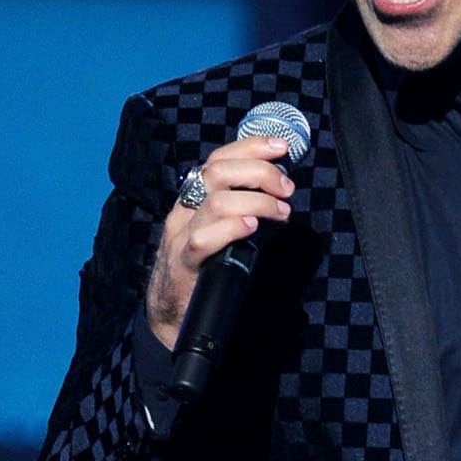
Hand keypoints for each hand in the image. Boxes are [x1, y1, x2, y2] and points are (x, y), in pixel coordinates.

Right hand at [145, 134, 294, 348]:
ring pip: (216, 202)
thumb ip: (242, 207)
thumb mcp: (222, 230)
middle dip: (260, 173)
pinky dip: (232, 228)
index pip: (217, 159)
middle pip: (218, 173)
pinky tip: (253, 227)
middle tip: (287, 189)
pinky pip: (204, 239)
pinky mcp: (184, 264)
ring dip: (258, 202)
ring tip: (281, 212)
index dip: (250, 147)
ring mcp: (180, 236)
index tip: (281, 146)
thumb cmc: (205, 267)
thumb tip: (280, 188)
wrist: (172, 313)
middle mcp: (184, 211)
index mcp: (193, 199)